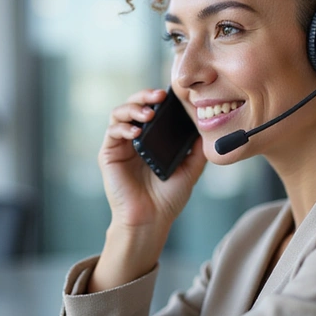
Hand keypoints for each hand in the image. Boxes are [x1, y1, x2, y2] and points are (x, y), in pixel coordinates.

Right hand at [98, 88, 206, 231]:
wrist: (151, 220)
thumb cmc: (168, 198)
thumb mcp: (190, 168)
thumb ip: (197, 148)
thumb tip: (207, 126)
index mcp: (152, 139)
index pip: (153, 109)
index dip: (159, 98)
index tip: (172, 94)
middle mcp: (135, 139)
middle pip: (134, 105)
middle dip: (145, 95)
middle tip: (159, 95)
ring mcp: (121, 145)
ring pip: (120, 113)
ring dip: (133, 108)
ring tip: (148, 113)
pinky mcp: (109, 154)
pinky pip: (112, 131)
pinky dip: (123, 126)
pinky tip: (136, 131)